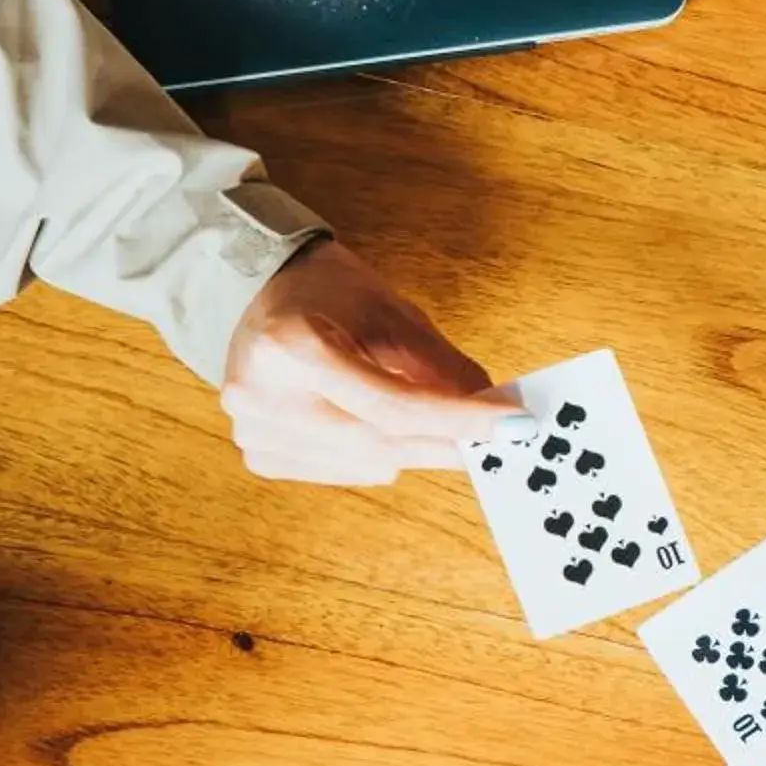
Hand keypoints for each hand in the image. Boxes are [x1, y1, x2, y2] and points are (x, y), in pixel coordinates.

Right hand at [219, 240, 529, 483]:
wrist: (256, 292)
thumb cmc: (325, 294)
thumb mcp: (389, 312)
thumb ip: (441, 364)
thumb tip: (495, 406)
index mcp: (289, 347)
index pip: (388, 404)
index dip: (455, 419)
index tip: (510, 423)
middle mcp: (261, 397)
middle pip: (378, 442)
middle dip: (445, 439)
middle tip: (496, 437)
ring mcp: (255, 433)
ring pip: (367, 464)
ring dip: (412, 446)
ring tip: (426, 417)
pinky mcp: (260, 457)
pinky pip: (345, 472)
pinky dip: (377, 453)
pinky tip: (373, 423)